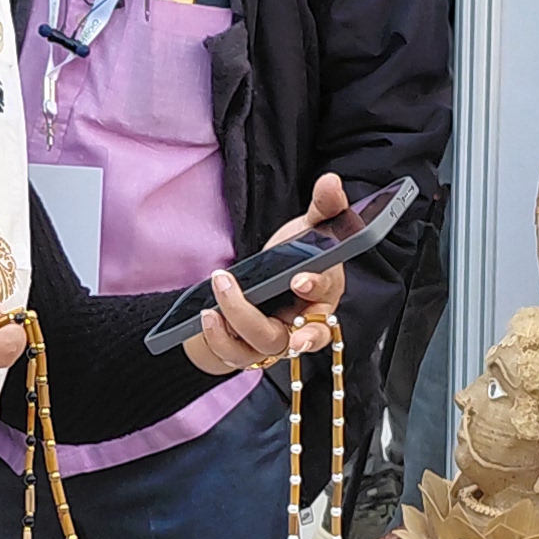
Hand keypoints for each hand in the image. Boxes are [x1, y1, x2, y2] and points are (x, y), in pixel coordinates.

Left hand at [184, 172, 354, 377]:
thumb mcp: (308, 228)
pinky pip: (238, 356)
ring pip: (266, 347)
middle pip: (302, 337)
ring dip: (239, 325)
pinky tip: (208, 316)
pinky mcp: (251, 349)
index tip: (300, 278)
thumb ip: (324, 207)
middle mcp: (305, 322)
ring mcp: (278, 339)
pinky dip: (220, 341)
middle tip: (264, 319)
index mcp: (326, 293)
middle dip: (288, 333)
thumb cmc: (294, 258)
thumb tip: (331, 181)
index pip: (327, 295)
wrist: (264, 283)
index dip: (315, 288)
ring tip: (215, 305)